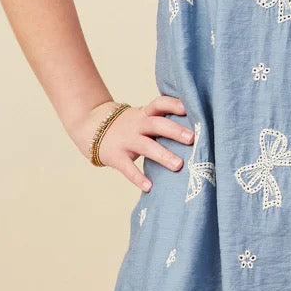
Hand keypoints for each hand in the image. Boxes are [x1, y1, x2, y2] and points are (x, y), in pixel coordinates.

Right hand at [73, 95, 193, 191]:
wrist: (92, 127)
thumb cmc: (130, 125)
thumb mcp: (143, 117)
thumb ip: (163, 121)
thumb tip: (198, 130)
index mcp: (145, 113)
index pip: (159, 103)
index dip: (173, 104)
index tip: (188, 108)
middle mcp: (137, 124)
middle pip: (156, 124)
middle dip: (174, 131)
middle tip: (192, 138)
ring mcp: (126, 140)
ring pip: (146, 146)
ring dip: (163, 155)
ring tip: (179, 165)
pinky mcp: (116, 156)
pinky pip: (128, 168)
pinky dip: (138, 178)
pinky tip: (149, 186)